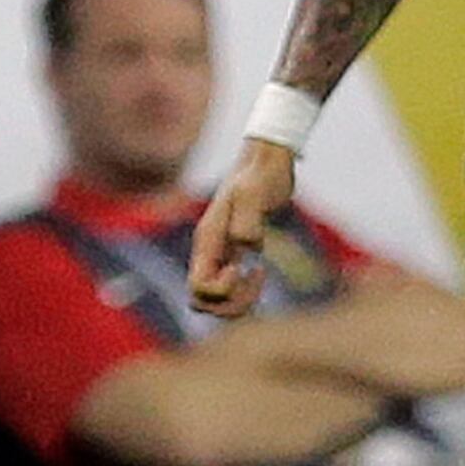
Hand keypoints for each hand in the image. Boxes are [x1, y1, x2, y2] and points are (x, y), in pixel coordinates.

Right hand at [188, 139, 296, 319]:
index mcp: (207, 241)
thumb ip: (249, 218)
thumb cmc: (261, 175)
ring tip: (258, 275)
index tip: (243, 267)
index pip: (199, 286)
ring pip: (213, 300)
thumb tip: (246, 245)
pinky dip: (243, 292)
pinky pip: (227, 290)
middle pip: (200, 301)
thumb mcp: (256, 192)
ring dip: (237, 301)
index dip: (223, 290)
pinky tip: (259, 270)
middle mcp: (207, 252)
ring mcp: (218, 255)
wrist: (265, 162)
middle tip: (255, 277)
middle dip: (229, 303)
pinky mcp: (232, 255)